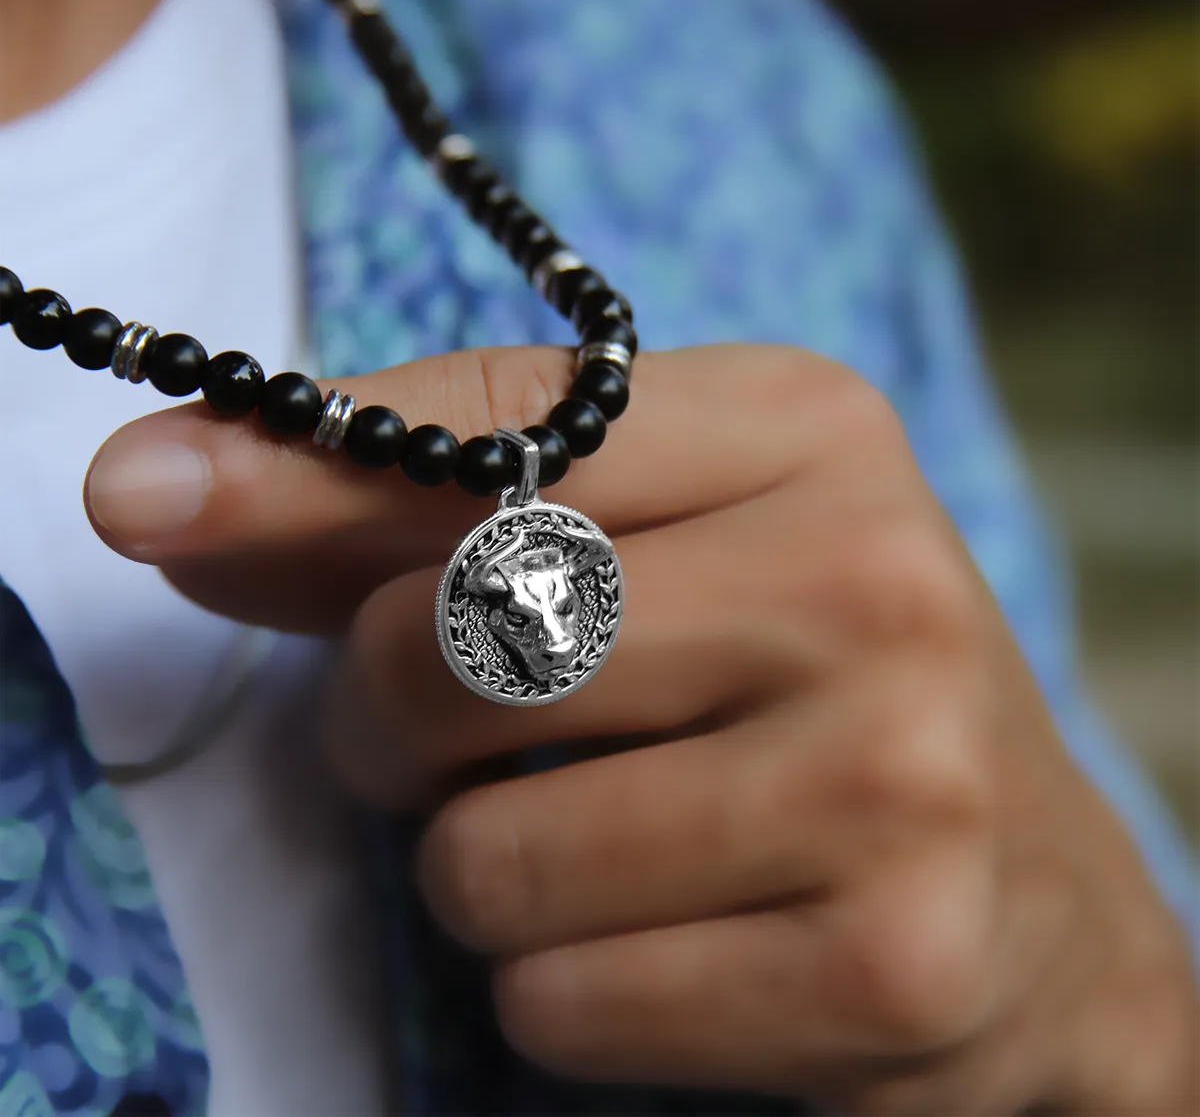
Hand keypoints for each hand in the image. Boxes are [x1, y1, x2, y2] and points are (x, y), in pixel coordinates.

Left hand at [86, 344, 1198, 1113]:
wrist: (1031, 888)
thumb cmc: (803, 686)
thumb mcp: (657, 555)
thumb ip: (417, 520)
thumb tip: (163, 492)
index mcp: (812, 432)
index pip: (506, 423)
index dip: (304, 463)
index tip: (148, 494)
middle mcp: (872, 574)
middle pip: (455, 640)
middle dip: (394, 722)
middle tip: (460, 742)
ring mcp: (899, 770)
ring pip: (487, 852)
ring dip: (487, 872)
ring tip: (612, 850)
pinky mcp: (892, 964)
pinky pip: (559, 996)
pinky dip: (561, 989)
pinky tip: (684, 948)